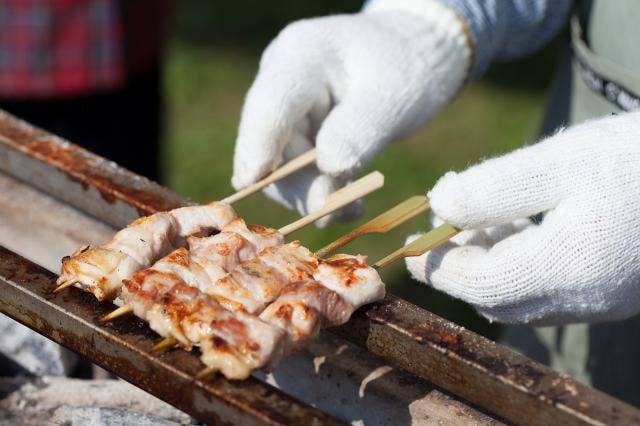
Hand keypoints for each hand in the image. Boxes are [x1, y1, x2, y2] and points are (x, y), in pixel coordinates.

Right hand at [232, 0, 470, 224]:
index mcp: (299, 57)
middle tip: (335, 211)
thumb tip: (328, 168)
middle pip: (269, 144)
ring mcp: (285, 110)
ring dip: (312, 195)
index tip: (250, 182)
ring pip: (280, 166)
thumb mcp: (392, 97)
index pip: (268, 105)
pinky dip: (322, 192)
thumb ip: (359, 130)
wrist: (413, 59)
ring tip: (352, 207)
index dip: (256, 145)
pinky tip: (352, 202)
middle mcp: (280, 82)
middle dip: (298, 184)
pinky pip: (298, 173)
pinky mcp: (296, 134)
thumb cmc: (405, 68)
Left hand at [406, 111, 639, 324]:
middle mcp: (583, 297)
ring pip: (520, 296)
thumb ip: (493, 189)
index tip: (407, 248)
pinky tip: (518, 227)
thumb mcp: (558, 161)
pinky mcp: (612, 289)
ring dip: (487, 265)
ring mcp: (601, 299)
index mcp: (566, 269)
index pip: (478, 286)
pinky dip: (518, 264)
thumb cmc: (635, 158)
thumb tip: (438, 206)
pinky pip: (547, 288)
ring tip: (475, 223)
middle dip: (458, 267)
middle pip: (496, 297)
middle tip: (437, 231)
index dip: (436, 268)